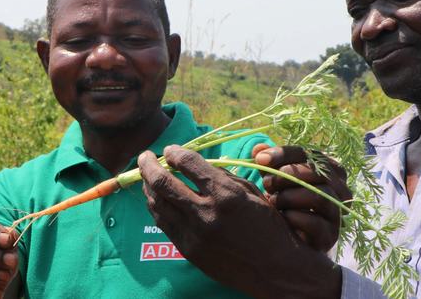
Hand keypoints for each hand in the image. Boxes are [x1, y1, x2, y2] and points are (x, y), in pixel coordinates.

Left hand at [139, 146, 340, 298]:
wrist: (277, 271)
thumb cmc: (270, 228)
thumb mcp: (253, 194)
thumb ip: (224, 177)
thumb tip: (197, 164)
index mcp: (226, 194)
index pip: (188, 164)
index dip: (175, 152)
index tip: (170, 149)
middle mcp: (207, 213)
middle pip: (163, 182)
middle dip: (148, 165)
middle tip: (144, 156)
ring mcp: (195, 234)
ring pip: (157, 204)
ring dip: (147, 186)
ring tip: (146, 176)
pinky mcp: (189, 250)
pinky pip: (163, 224)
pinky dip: (156, 207)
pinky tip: (156, 199)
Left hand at [253, 144, 350, 252]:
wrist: (292, 238)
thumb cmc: (285, 201)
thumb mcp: (276, 178)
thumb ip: (268, 162)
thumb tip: (258, 149)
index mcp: (331, 169)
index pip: (310, 154)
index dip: (283, 154)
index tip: (260, 159)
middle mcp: (340, 189)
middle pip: (317, 173)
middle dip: (285, 176)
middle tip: (267, 183)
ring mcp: (337, 213)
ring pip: (319, 196)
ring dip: (289, 197)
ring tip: (273, 200)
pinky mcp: (330, 236)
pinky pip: (316, 223)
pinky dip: (295, 217)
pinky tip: (282, 217)